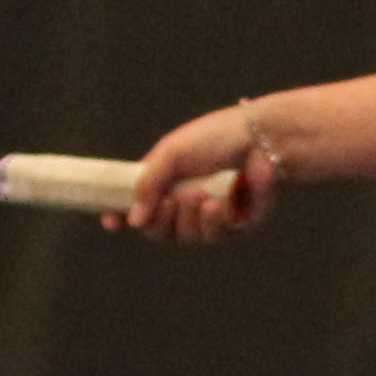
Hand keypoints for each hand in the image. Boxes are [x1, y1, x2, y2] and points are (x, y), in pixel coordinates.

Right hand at [120, 103, 282, 244]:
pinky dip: (217, 220)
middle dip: (164, 219)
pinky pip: (217, 237)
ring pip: (188, 238)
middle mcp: (190, 203)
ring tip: (201, 195)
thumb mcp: (173, 153)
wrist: (264, 138)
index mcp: (170, 182)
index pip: (141, 209)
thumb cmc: (218, 137)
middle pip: (161, 232)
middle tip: (174, 199)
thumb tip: (132, 220)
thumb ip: (148, 184)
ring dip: (190, 219)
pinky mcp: (240, 226)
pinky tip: (221, 202)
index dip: (123, 218)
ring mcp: (215, 217)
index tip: (110, 221)